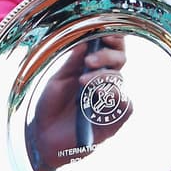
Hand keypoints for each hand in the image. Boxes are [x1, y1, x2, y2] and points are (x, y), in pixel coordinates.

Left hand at [26, 34, 127, 170]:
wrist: (44, 137)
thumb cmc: (50, 107)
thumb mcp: (58, 79)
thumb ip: (73, 61)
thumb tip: (85, 40)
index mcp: (92, 68)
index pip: (110, 48)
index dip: (112, 37)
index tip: (104, 33)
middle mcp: (105, 82)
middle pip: (120, 59)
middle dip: (107, 56)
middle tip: (89, 61)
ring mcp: (111, 100)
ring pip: (120, 80)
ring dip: (103, 77)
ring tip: (83, 82)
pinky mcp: (115, 120)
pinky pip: (126, 104)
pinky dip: (114, 96)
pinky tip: (98, 95)